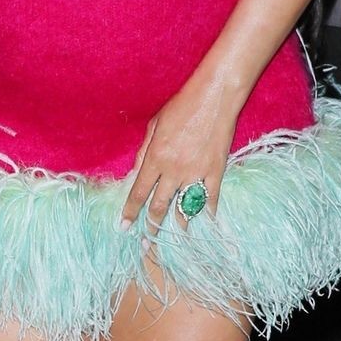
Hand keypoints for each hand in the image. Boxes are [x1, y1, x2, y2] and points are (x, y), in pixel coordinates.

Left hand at [119, 72, 240, 231]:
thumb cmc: (182, 106)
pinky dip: (206, 214)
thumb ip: (144, 151)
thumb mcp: (154, 125)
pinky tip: (202, 225)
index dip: (130, 212)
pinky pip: (210, 199)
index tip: (123, 227)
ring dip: (177, 226)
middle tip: (146, 242)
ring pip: (184, 208)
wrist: (214, 98)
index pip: (138, 192)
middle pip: (159, 206)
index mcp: (155, 157)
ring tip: (173, 241)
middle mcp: (173, 170)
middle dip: (151, 226)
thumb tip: (136, 173)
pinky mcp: (216, 171)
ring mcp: (196, 173)